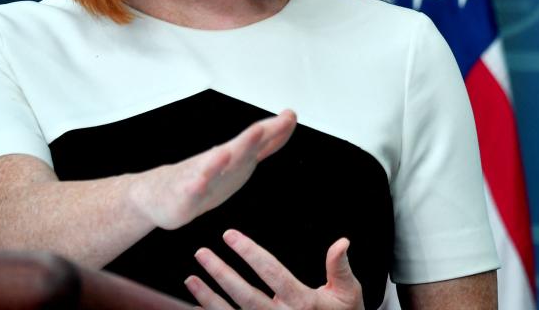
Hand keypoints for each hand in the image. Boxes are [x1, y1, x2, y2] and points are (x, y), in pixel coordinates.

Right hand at [128, 110, 296, 229]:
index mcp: (237, 157)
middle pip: (239, 150)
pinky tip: (200, 181)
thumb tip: (288, 122)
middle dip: (253, 138)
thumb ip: (265, 143)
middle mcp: (220, 162)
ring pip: (213, 167)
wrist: (161, 196)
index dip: (276, 130)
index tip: (290, 115)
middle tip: (265, 127)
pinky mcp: (184, 196)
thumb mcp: (242, 159)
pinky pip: (191, 190)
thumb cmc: (205, 176)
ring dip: (221, 159)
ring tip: (229, 150)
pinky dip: (196, 184)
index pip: (260, 141)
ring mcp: (200, 177)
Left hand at [185, 229, 364, 309]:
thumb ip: (340, 267)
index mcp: (302, 302)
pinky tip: (195, 304)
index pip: (271, 273)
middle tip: (201, 252)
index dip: (250, 253)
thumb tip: (342, 242)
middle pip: (245, 295)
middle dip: (221, 273)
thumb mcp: (348, 292)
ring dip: (208, 297)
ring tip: (191, 278)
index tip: (230, 235)